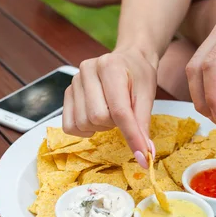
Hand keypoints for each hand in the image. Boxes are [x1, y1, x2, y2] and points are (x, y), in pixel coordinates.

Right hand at [62, 50, 156, 165]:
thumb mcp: (147, 95)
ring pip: (83, 123)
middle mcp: (88, 71)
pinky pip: (69, 125)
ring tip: (110, 113)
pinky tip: (95, 120)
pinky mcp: (68, 92)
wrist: (129, 60)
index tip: (142, 156)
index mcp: (111, 67)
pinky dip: (84, 130)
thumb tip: (145, 153)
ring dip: (101, 126)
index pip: (119, 110)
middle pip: (98, 118)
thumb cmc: (139, 76)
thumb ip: (143, 124)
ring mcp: (75, 81)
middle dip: (114, 124)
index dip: (131, 136)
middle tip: (123, 115)